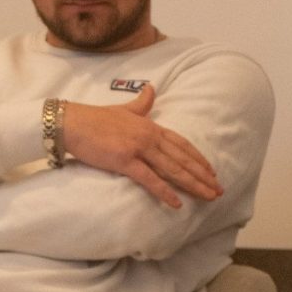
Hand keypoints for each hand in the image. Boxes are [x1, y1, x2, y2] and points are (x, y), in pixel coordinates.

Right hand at [58, 85, 220, 208]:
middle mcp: (149, 137)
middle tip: (218, 189)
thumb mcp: (123, 108)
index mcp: (150, 126)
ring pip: (172, 169)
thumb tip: (151, 88)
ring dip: (192, 184)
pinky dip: (164, 192)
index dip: (198, 158)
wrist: (72, 122)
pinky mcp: (125, 161)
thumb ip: (141, 103)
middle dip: (202, 175)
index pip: (181, 144)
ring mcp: (138, 148)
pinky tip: (176, 203)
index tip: (211, 171)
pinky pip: (149, 179)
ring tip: (207, 196)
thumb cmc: (95, 118)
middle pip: (182, 158)